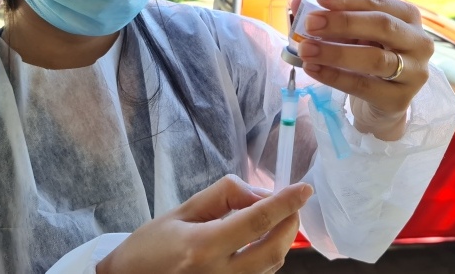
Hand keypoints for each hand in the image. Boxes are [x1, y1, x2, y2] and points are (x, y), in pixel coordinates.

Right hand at [97, 175, 312, 273]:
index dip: (284, 203)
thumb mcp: (182, 211)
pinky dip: (267, 255)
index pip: (256, 221)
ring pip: (271, 266)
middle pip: (274, 250)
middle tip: (292, 203)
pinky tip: (258, 240)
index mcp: (204, 247)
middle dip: (290, 223)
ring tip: (274, 217)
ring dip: (280, 239)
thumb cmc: (150, 245)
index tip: (304, 188)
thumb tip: (257, 193)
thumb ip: (222, 197)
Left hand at [291, 0, 433, 140]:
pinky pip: (364, 86)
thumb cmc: (363, 57)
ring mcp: (414, 72)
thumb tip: (296, 1)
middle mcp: (418, 41)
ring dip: (335, 52)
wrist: (379, 101)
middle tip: (310, 23)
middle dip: (343, 22)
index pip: (377, 1)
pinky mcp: (400, 99)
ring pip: (374, 59)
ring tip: (305, 49)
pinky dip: (335, 77)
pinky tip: (312, 69)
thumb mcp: (346, 34)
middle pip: (381, 25)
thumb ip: (324, 16)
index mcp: (406, 17)